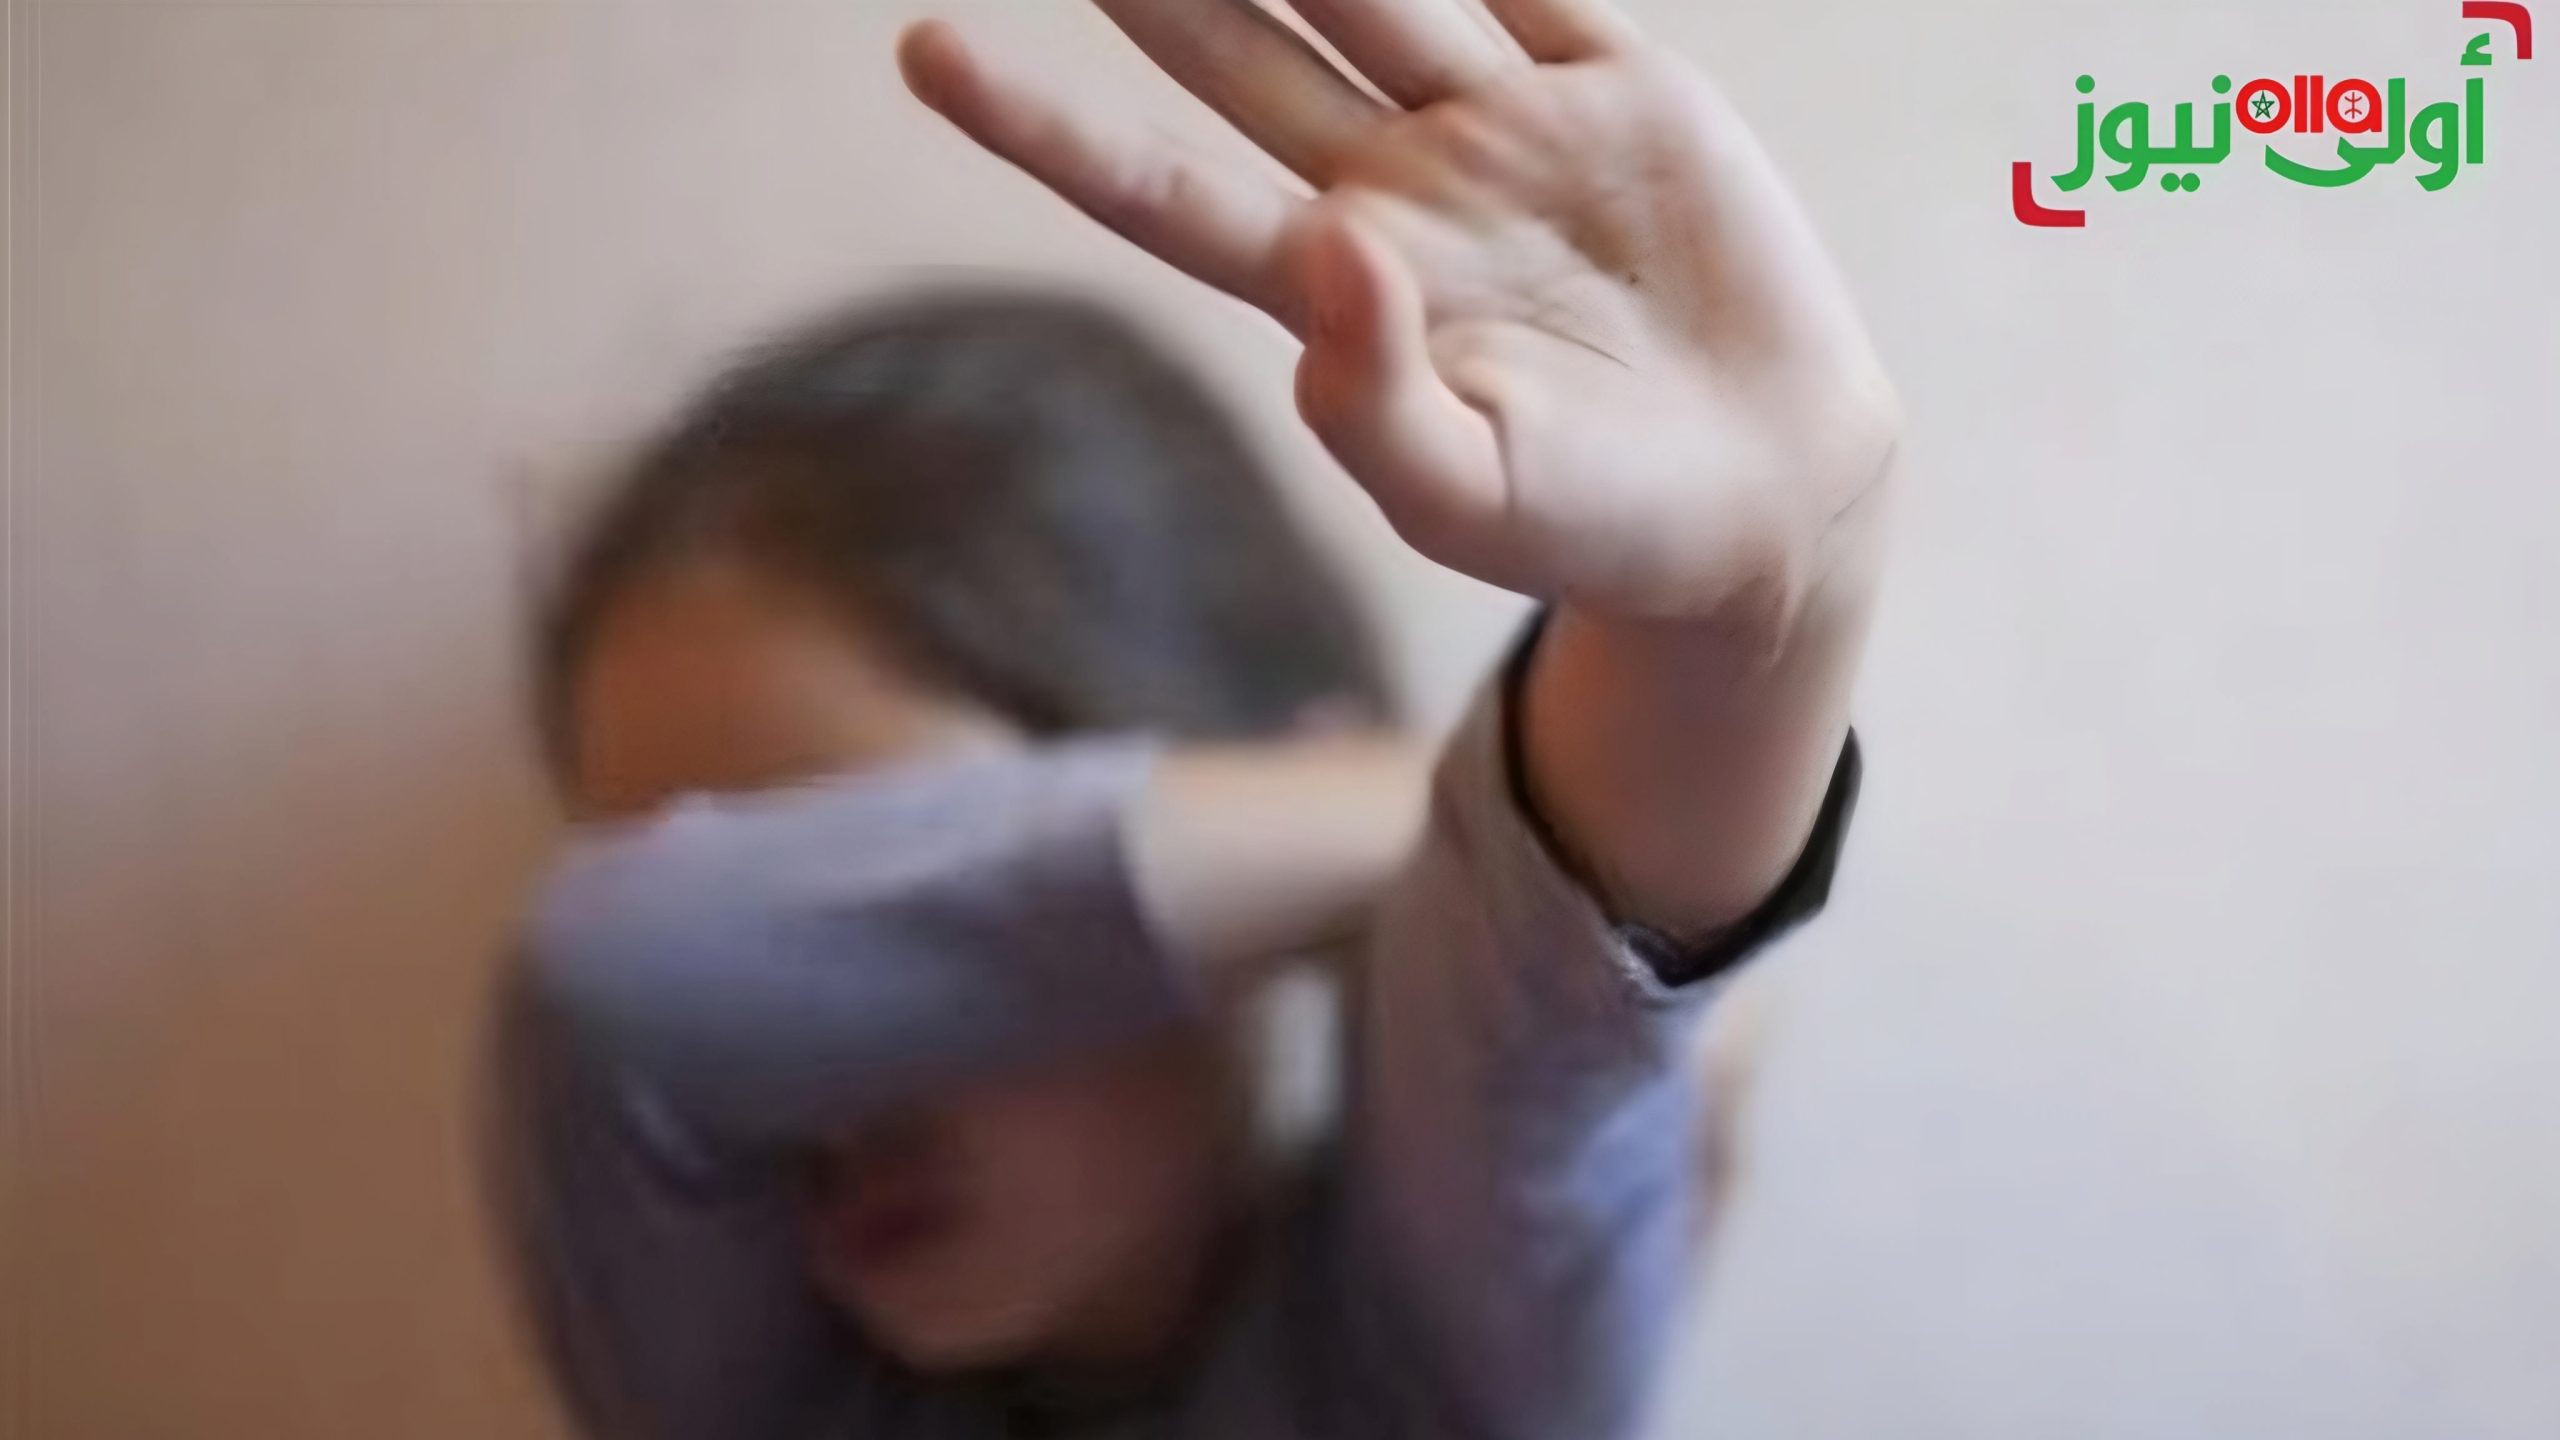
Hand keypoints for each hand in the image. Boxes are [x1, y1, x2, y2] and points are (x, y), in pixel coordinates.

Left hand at [898, 0, 1898, 630]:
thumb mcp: (1472, 499)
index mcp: (1338, 291)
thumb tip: (1327, 248)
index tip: (926, 50)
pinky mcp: (1618, 92)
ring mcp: (1505, 129)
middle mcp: (1400, 189)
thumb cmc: (1600, 527)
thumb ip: (1374, 400)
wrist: (1767, 497)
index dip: (1047, 125)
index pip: (1163, 189)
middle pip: (1242, 50)